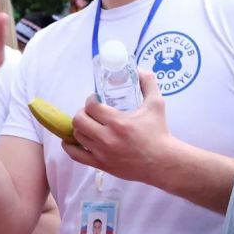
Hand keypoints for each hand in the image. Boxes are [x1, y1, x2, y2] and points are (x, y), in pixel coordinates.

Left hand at [63, 70, 179, 185]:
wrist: (163, 163)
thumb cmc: (159, 132)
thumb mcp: (156, 104)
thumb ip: (148, 83)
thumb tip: (139, 69)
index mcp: (118, 122)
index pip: (91, 106)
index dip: (91, 100)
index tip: (96, 99)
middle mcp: (107, 138)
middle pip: (79, 120)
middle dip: (83, 112)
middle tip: (91, 112)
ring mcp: (102, 153)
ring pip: (77, 135)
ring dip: (80, 127)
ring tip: (89, 124)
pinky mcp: (100, 165)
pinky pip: (75, 155)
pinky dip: (70, 146)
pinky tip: (75, 140)